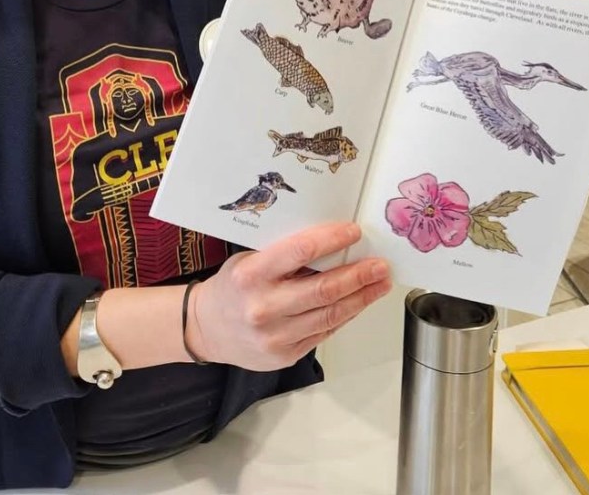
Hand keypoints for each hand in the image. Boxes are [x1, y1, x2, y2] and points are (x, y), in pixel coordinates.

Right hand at [186, 222, 390, 370]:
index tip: (354, 232)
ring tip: (380, 283)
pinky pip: (324, 332)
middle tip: (380, 264)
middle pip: (323, 289)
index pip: (299, 251)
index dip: (331, 240)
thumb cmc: (233, 287)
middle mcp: (263, 306)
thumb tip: (332, 245)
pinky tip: (358, 302)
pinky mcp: (286, 355)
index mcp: (251, 275)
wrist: (207, 329)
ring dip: (361, 297)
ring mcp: (275, 336)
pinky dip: (345, 315)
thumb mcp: (249, 261)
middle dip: (358, 275)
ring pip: (330, 314)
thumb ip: (284, 256)